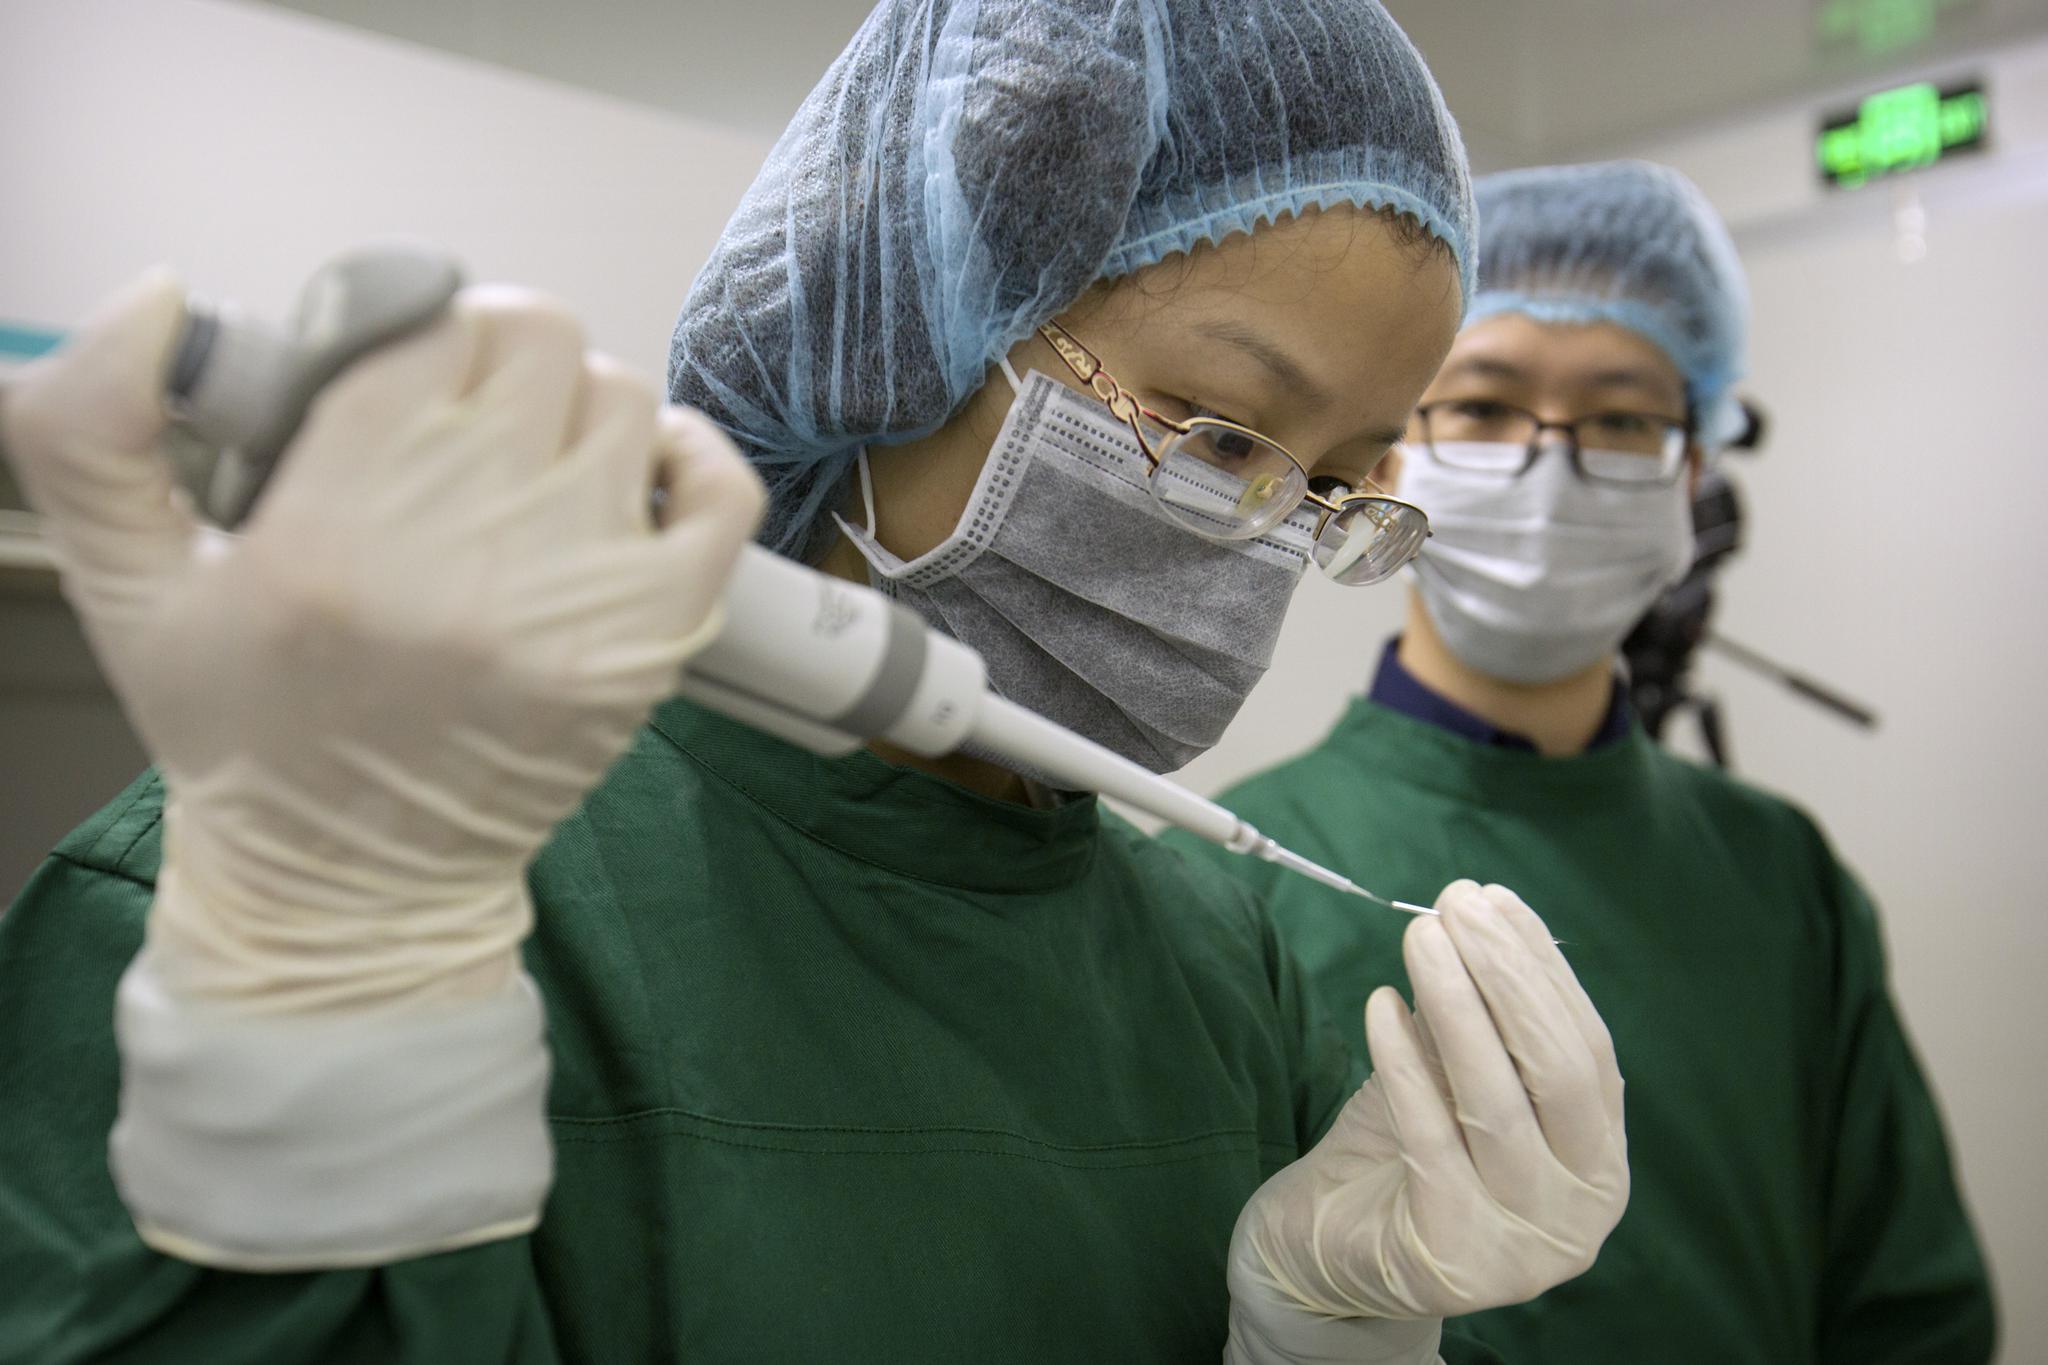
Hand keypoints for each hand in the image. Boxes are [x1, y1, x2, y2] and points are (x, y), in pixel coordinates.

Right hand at [3, 269, 763, 1009]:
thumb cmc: (244, 730)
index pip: (425, 325)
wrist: (354, 888)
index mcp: (339, 521)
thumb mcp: (128, 586)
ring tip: (528, 469)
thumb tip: (155, 297)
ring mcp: (582, 591)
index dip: (410, 332)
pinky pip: (720, 491)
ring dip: (577, 413)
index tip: (394, 383)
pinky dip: (690, 459)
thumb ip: (97, 430)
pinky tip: (637, 475)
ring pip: (622, 399)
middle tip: (460, 422)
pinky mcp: (655, 637)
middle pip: (536, 342)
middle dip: (491, 364)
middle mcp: (472, 544)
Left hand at [1227, 881, 1626, 1358]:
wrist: (1334, 1256)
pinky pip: (1431, 1139)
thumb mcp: (1455, 1083)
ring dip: (1457, 1006)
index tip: (1496, 901)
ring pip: (1497, 1104)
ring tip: (1421, 937)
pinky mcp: (1454, 1257)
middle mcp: (1581, 1210)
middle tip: (1456, 905)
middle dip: (1507, 977)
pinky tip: (1382, 1006)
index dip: (1544, 970)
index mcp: (1600, 1161)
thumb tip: (1481, 917)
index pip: (1586, 1050)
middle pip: (1557, 1074)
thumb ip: (1483, 1023)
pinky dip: (1406, 1064)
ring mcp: (1524, 1244)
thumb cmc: (1407, 1158)